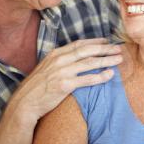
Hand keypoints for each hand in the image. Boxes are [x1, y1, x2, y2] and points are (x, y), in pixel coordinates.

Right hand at [7, 38, 121, 124]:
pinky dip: (100, 76)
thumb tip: (76, 58)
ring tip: (119, 59)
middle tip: (118, 48)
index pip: (79, 44)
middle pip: (87, 51)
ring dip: (106, 60)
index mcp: (56, 53)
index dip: (95, 42)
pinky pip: (87, 79)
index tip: (107, 41)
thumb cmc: (36, 86)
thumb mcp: (46, 66)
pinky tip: (110, 74)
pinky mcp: (64, 85)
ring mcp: (62, 72)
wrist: (24, 102)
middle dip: (105, 48)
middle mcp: (60, 59)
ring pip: (90, 63)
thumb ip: (61, 60)